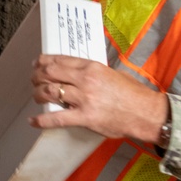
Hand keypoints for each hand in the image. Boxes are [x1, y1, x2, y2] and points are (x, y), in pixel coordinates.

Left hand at [29, 54, 168, 145]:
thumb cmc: (133, 94)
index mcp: (92, 67)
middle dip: (37, 76)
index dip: (44, 62)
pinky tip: (33, 120)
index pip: (60, 60)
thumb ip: (92, 72)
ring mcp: (84, 99)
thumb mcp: (112, 73)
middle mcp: (85, 80)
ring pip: (51, 92)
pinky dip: (42, 120)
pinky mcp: (85, 118)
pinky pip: (57, 118)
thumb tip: (75, 72)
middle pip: (51, 73)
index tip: (38, 64)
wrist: (146, 113)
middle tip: (33, 80)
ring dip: (38, 94)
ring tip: (36, 96)